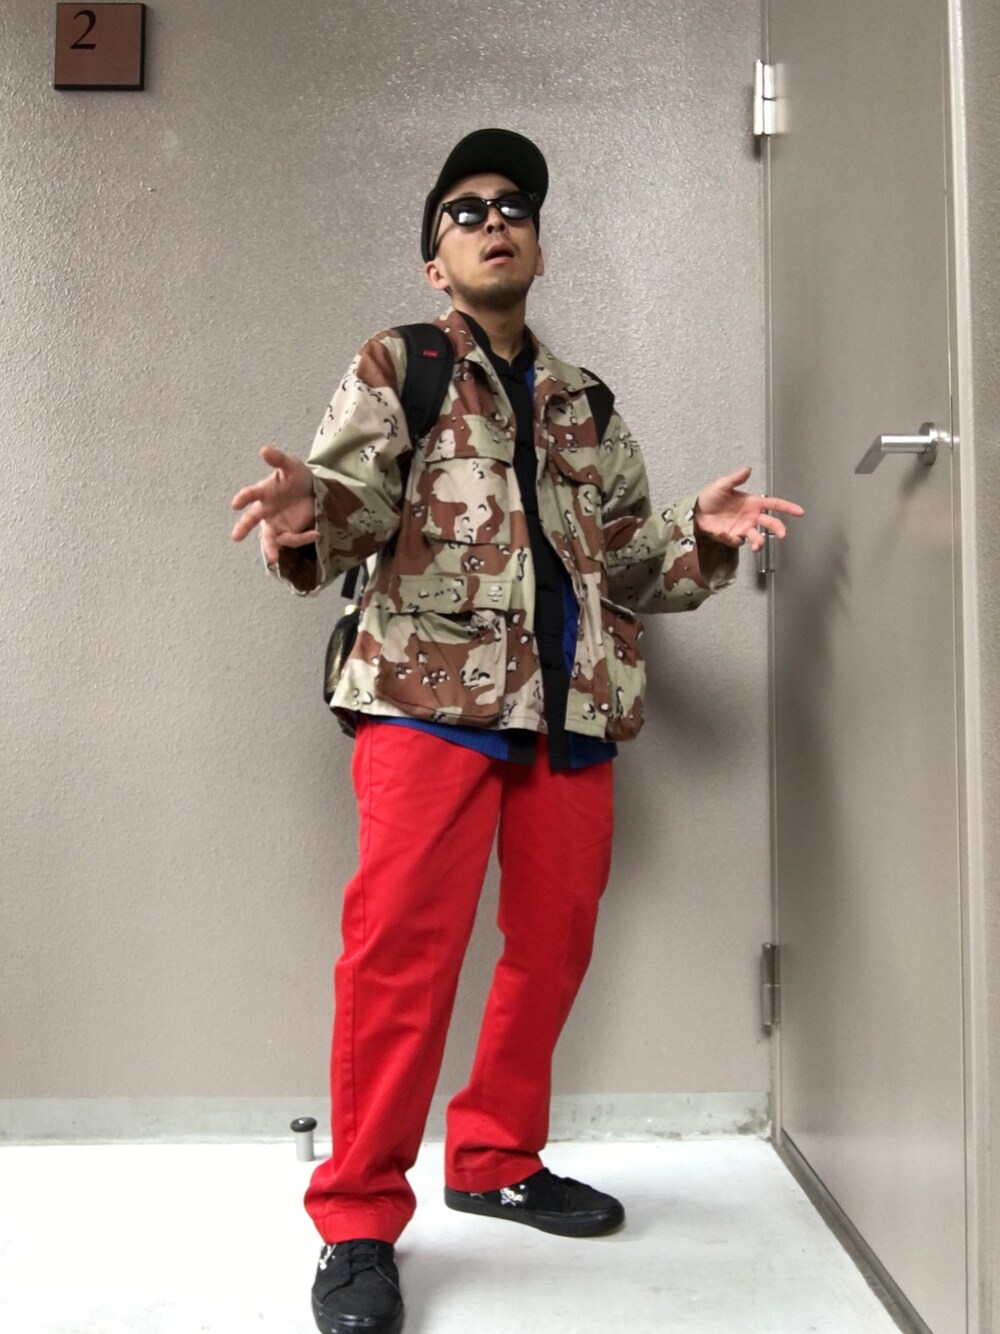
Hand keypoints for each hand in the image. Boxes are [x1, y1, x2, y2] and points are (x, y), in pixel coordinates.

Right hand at [230, 446, 318, 563]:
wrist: (313, 491)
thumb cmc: (297, 478)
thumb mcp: (291, 466)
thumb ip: (278, 459)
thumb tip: (264, 450)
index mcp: (264, 493)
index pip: (250, 494)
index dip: (243, 498)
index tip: (236, 504)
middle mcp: (266, 510)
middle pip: (252, 520)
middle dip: (244, 528)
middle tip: (236, 536)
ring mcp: (276, 524)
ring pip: (269, 538)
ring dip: (270, 548)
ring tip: (273, 558)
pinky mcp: (288, 533)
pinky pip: (292, 539)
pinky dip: (303, 538)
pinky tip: (315, 533)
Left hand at [694, 466, 802, 552]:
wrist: (695, 511)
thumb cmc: (710, 497)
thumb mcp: (722, 485)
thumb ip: (736, 479)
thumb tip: (747, 469)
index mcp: (752, 503)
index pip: (774, 504)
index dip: (787, 507)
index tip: (800, 512)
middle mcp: (751, 517)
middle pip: (770, 523)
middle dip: (778, 529)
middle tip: (782, 535)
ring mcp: (743, 528)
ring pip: (758, 537)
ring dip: (759, 542)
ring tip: (757, 546)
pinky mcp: (732, 537)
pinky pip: (738, 541)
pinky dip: (733, 540)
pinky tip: (724, 534)